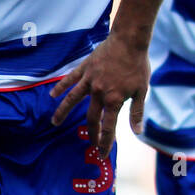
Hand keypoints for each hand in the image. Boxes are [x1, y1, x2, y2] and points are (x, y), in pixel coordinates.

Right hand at [49, 32, 148, 158]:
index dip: (105, 142)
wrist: (129, 41)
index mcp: (113, 100)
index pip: (108, 127)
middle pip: (91, 118)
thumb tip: (138, 132)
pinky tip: (52, 94)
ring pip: (73, 100)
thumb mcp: (142, 90)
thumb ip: (137, 112)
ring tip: (54, 123)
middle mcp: (99, 93)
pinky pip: (70, 79)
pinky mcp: (85, 69)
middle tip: (89, 143)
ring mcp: (89, 80)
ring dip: (63, 112)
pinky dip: (61, 86)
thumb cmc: (138, 65)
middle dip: (91, 133)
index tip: (102, 153)